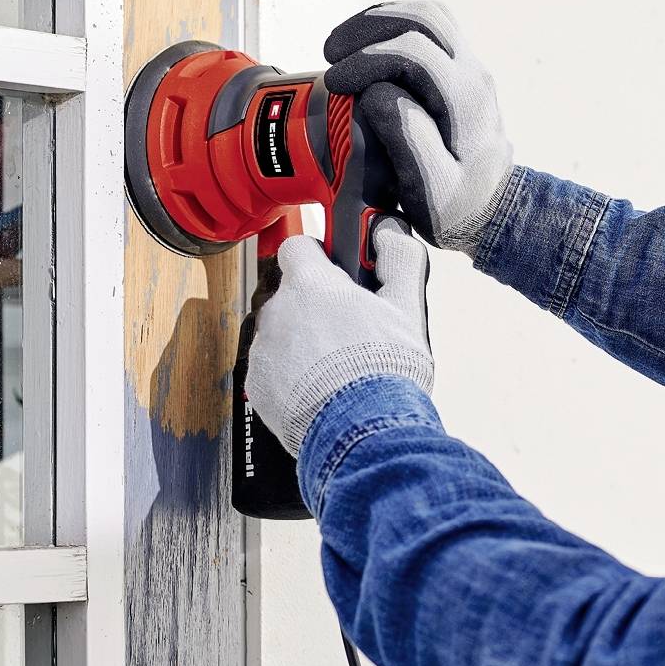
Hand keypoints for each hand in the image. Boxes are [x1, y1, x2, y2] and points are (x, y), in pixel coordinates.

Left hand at [246, 223, 433, 457]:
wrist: (360, 431)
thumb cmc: (382, 372)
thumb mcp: (407, 307)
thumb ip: (400, 260)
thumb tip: (391, 234)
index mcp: (311, 284)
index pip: (298, 247)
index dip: (318, 256)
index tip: (334, 269)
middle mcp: (278, 311)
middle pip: (290, 294)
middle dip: (314, 305)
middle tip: (347, 327)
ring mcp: (264, 350)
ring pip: (280, 333)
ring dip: (301, 341)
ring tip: (337, 365)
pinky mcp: (257, 385)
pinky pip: (271, 370)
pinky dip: (290, 376)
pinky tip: (320, 388)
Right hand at [323, 0, 514, 255]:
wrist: (490, 209)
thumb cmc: (457, 205)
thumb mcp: (431, 189)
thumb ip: (408, 139)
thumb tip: (377, 93)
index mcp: (466, 103)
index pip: (415, 53)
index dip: (367, 60)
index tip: (335, 83)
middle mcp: (473, 75)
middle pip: (425, 19)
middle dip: (370, 27)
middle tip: (331, 53)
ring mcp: (468, 68)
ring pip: (428, 16)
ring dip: (380, 22)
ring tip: (342, 47)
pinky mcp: (458, 69)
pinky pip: (427, 29)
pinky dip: (390, 28)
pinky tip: (362, 48)